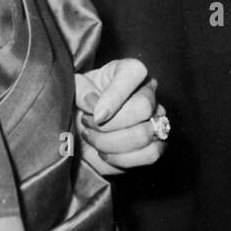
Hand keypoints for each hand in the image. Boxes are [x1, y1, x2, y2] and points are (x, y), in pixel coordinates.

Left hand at [74, 59, 167, 175]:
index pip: (134, 73)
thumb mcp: (74, 88)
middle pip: (143, 108)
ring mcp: (155, 118)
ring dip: (111, 144)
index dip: (115, 96)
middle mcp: (148, 92)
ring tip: (92, 139)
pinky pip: (150, 155)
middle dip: (108, 125)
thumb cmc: (80, 101)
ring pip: (145, 135)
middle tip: (87, 126)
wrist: (82, 124)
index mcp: (130, 70)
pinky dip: (122, 159)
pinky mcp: (155, 144)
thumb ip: (81, 90)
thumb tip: (92, 102)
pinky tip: (104, 154)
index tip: (96, 115)